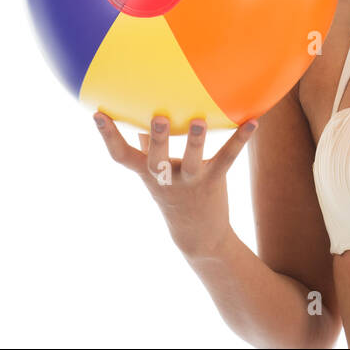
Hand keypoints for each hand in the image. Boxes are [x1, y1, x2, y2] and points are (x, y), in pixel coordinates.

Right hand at [93, 112, 258, 258]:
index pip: (121, 156)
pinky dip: (240, 140)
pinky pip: (227, 159)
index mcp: (147, 173)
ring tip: (201, 121)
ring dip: (197, 141)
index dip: (108, 136)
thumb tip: (136, 116)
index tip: (97, 114)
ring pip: (193, 161)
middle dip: (157, 139)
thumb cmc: (173, 195)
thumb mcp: (155, 176)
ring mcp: (190, 182)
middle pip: (157, 159)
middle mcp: (165, 178)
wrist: (198, 236)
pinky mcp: (214, 181)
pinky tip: (252, 122)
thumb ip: (146, 148)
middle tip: (157, 117)